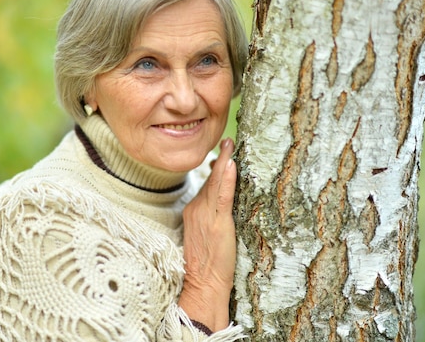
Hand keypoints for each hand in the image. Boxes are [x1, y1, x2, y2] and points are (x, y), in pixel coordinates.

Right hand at [178, 138, 236, 331]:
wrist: (201, 283)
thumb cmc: (205, 265)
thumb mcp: (204, 236)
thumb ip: (210, 218)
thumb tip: (220, 207)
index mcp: (193, 210)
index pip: (206, 184)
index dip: (216, 169)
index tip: (222, 155)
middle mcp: (197, 208)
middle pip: (210, 179)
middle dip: (220, 158)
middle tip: (229, 140)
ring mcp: (206, 215)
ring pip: (215, 183)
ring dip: (224, 161)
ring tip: (230, 144)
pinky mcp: (218, 222)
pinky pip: (222, 196)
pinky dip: (226, 179)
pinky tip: (231, 164)